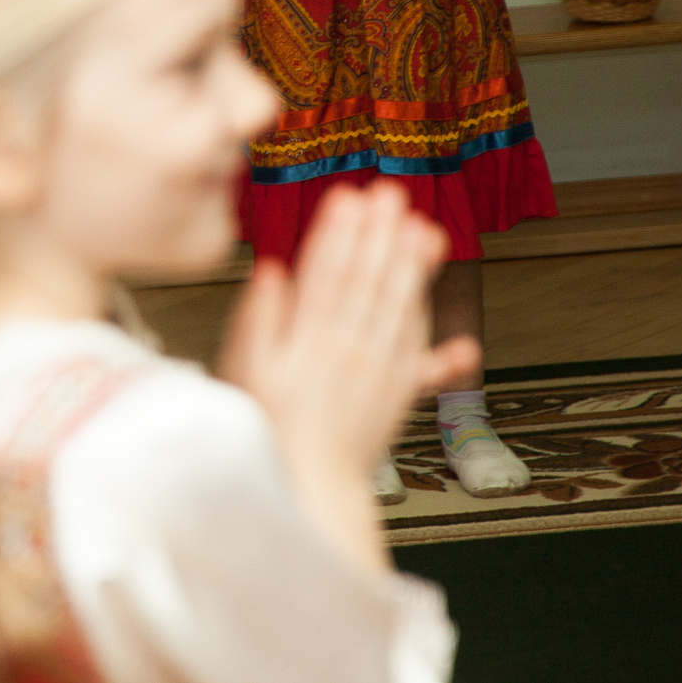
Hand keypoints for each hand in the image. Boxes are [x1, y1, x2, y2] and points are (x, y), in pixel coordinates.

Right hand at [218, 182, 477, 578]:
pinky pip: (418, 348)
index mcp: (311, 339)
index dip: (340, 232)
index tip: (349, 197)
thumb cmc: (270, 428)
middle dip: (382, 234)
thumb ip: (259, 319)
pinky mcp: (397, 391)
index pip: (329, 272)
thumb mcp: (246, 372)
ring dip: (412, 265)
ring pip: (400, 307)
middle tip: (393, 194)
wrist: (312, 489)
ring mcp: (379, 370)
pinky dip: (429, 318)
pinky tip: (435, 297)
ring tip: (424, 229)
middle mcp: (351, 349)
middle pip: (370, 280)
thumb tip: (273, 270)